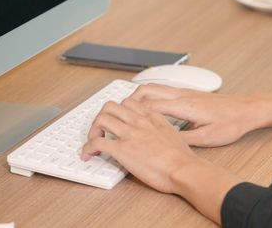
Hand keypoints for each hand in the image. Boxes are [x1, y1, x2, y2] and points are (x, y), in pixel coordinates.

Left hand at [81, 96, 242, 224]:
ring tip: (94, 141)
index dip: (118, 111)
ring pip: (101, 119)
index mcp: (152, 117)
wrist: (183, 169)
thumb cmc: (182, 157)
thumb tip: (153, 136)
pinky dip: (87, 148)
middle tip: (101, 130)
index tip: (116, 120)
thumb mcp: (173, 134)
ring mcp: (130, 134)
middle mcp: (139, 121)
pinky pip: (96, 142)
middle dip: (101, 117)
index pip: (128, 102)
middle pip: (110, 106)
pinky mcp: (122, 150)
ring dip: (93, 130)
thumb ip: (159, 129)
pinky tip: (88, 155)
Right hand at [130, 84, 265, 147]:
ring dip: (140, 95)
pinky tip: (151, 106)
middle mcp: (183, 95)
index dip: (131, 113)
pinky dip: (152, 95)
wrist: (248, 110)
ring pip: (155, 87)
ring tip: (129, 109)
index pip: (149, 105)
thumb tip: (165, 142)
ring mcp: (186, 91)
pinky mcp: (191, 92)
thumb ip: (184, 139)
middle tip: (119, 113)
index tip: (120, 121)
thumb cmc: (231, 123)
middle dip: (129, 101)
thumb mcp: (207, 138)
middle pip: (147, 90)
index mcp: (184, 106)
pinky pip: (164, 89)